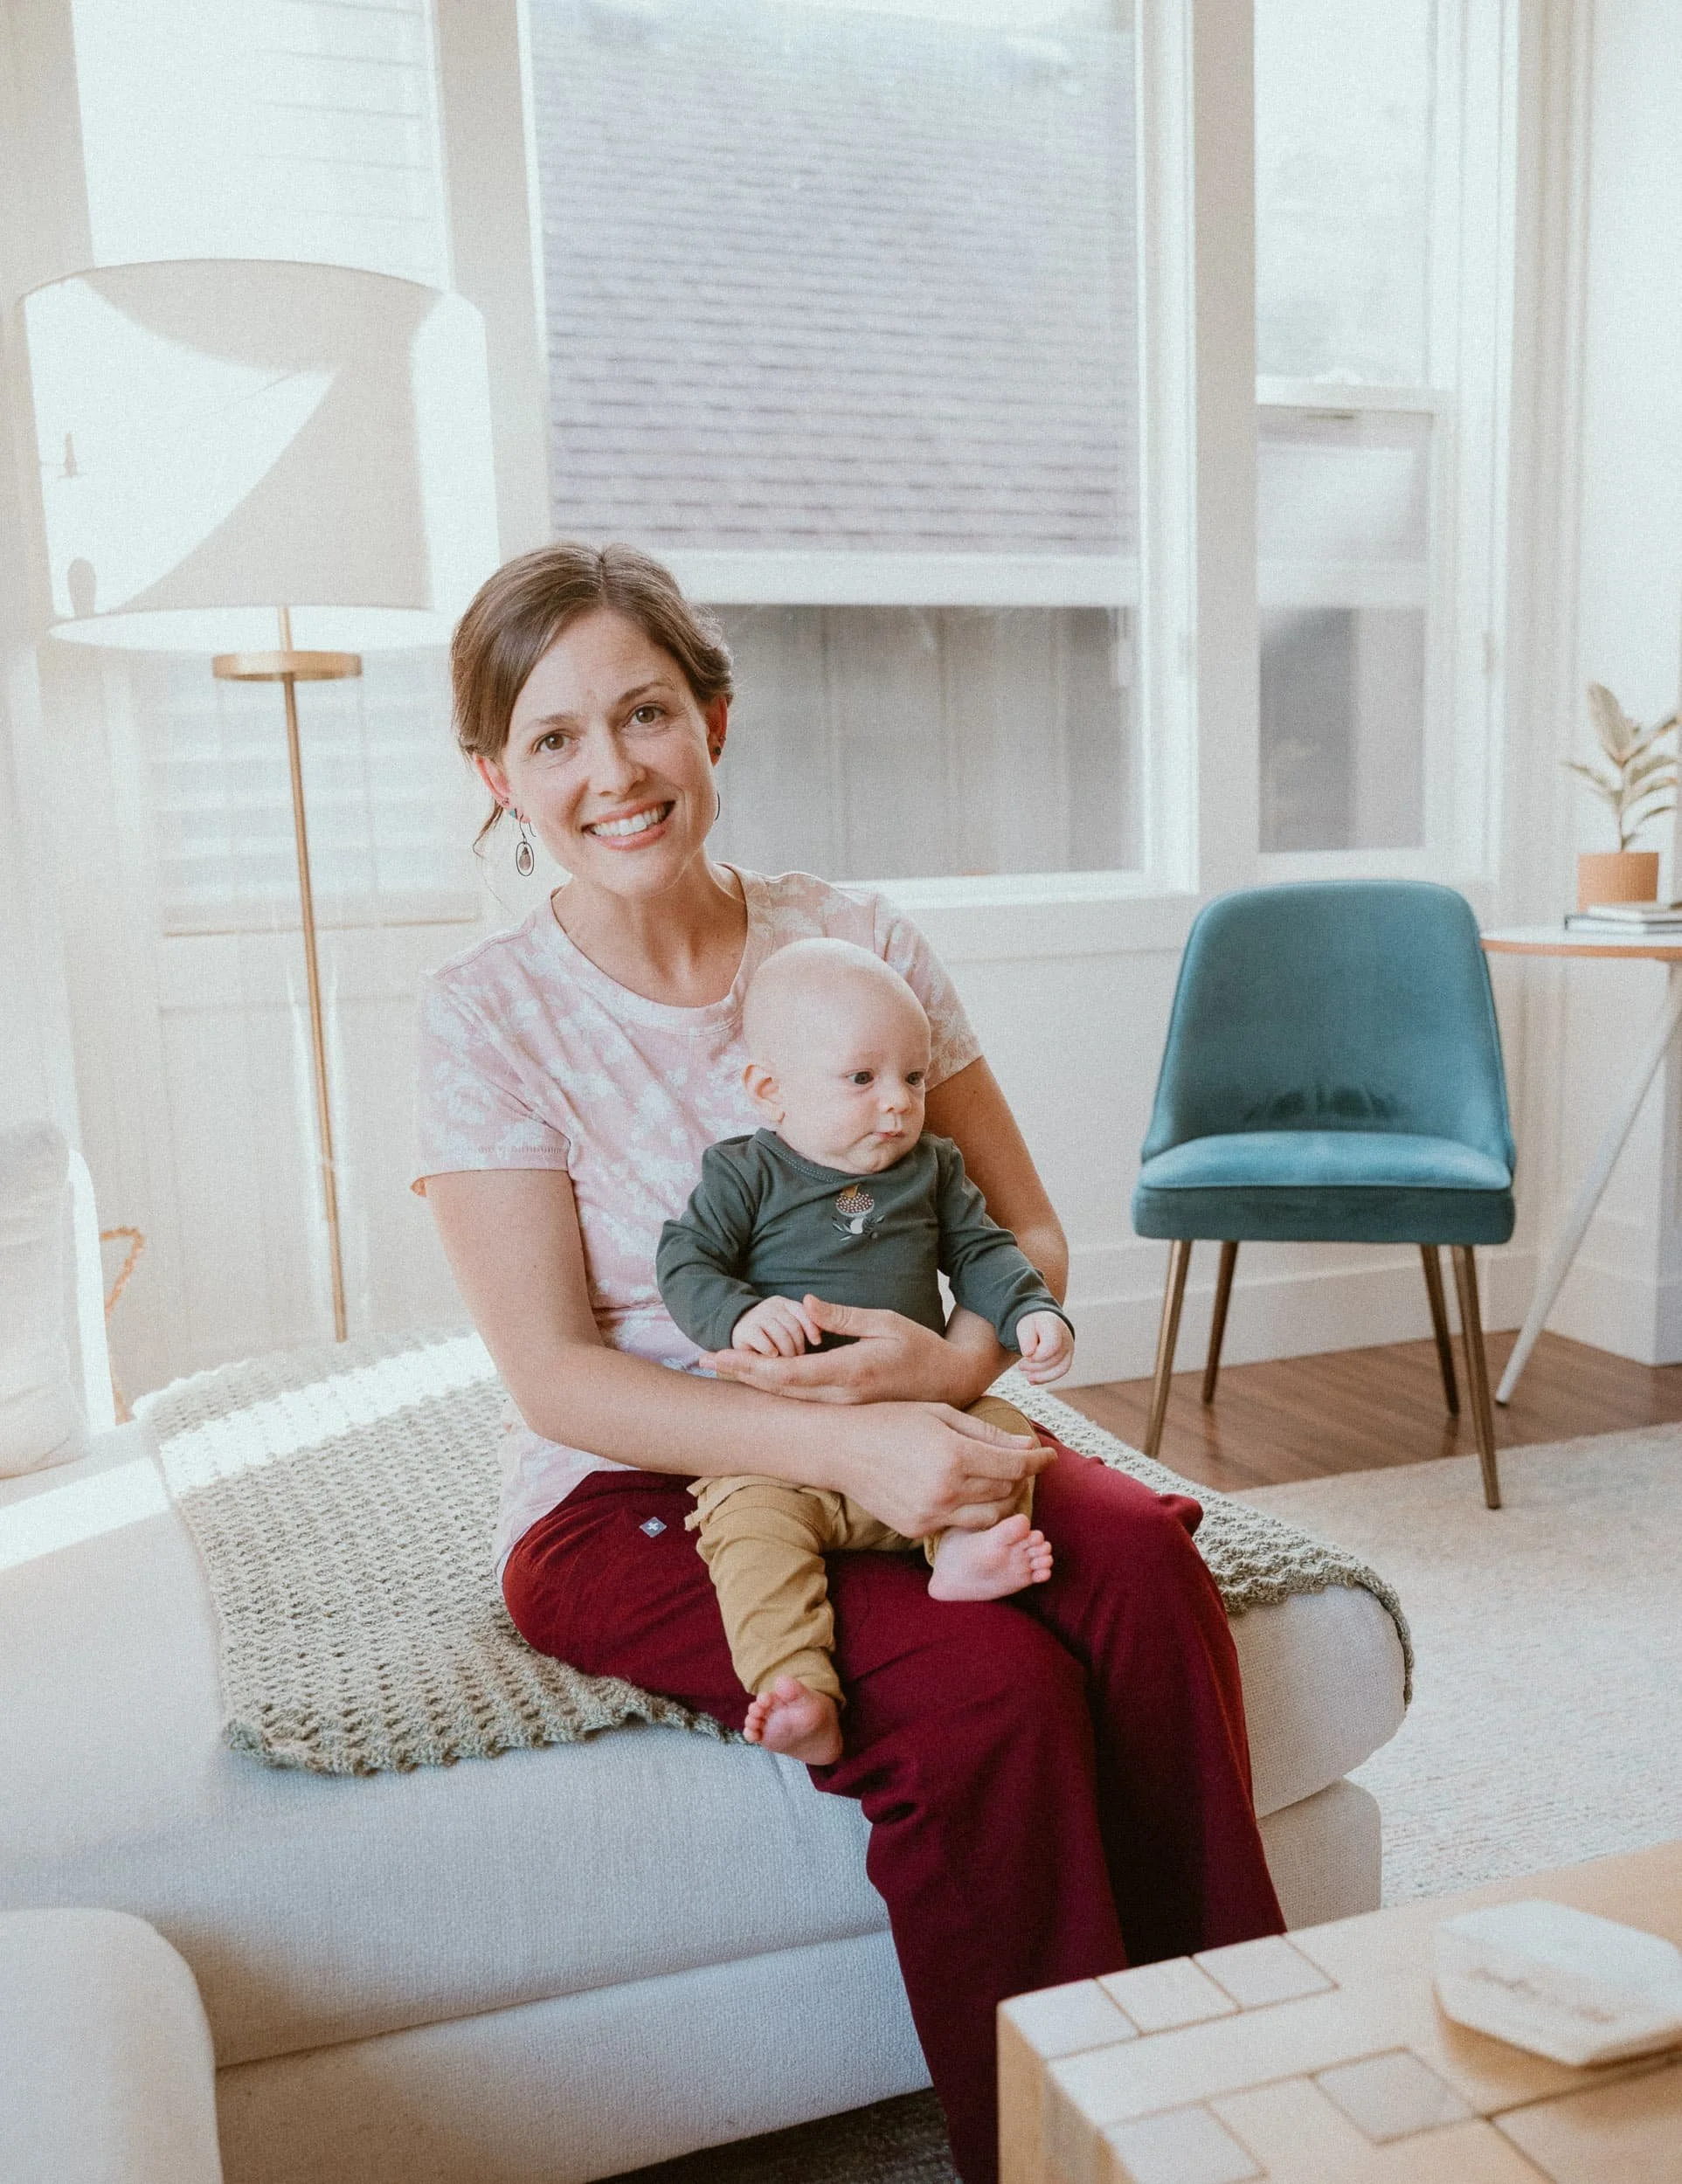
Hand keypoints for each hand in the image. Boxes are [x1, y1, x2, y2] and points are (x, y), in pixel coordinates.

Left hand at [702, 1295, 967, 1405]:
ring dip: (753, 1382)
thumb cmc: (919, 1346)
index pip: (789, 1373)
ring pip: (788, 1398)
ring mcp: (843, 1405)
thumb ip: (843, 1316)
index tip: (720, 1355)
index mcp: (850, 1371)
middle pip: (779, 1389)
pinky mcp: (845, 1407)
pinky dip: (774, 1388)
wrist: (949, 1382)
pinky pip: (802, 1400)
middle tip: (703, 1360)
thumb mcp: (885, 1322)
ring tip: (721, 1367)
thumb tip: (803, 1304)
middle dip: (740, 1375)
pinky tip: (756, 1378)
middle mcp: (842, 1395)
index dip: (751, 1366)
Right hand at [730, 1294, 821, 1358]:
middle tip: (798, 1358)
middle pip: (793, 1325)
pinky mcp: (744, 1330)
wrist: (738, 1331)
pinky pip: (762, 1340)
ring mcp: (756, 1317)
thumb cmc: (770, 1335)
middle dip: (798, 1345)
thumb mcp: (788, 1327)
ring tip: (787, 1361)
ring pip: (780, 1334)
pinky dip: (770, 1349)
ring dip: (786, 1351)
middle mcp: (770, 1307)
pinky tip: (773, 1356)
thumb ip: (805, 1326)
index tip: (817, 1342)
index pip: (803, 1312)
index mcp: (784, 1304)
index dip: (811, 1327)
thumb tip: (819, 1336)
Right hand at [830, 1400, 1050, 1537]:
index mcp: (953, 1455)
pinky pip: (959, 1523)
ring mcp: (930, 1514)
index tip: (1049, 1455)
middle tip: (1019, 1462)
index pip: (1015, 1466)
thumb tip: (1028, 1448)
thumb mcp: (940, 1414)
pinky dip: (970, 1509)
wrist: (840, 1449)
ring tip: (996, 1480)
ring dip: (1002, 1499)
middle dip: (1020, 1477)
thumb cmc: (891, 1421)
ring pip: (990, 1515)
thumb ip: (987, 1434)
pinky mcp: (917, 1530)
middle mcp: (945, 1490)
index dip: (1038, 1461)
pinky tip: (962, 1490)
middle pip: (1006, 1491)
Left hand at [1015, 1310, 1073, 1384]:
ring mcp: (1069, 1348)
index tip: (1025, 1355)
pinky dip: (1046, 1378)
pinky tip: (1032, 1380)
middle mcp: (1066, 1337)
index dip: (1038, 1356)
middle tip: (1020, 1366)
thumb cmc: (1032, 1324)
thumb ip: (1026, 1338)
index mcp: (1054, 1326)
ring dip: (1042, 1376)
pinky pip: (1061, 1371)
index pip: (1052, 1346)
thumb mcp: (1024, 1326)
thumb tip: (1028, 1353)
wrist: (1042, 1321)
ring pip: (1061, 1368)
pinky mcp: (1067, 1357)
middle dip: (1035, 1366)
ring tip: (1028, 1377)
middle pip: (1055, 1359)